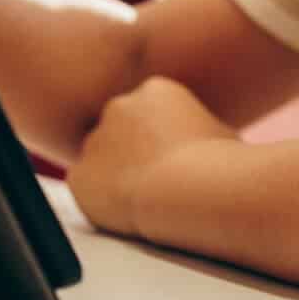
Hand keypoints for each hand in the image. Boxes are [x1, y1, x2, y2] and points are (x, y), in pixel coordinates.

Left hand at [68, 79, 237, 237]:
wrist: (190, 190)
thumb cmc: (216, 163)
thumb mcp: (220, 133)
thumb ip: (197, 130)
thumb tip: (203, 141)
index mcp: (156, 91)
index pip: (149, 112)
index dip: (161, 139)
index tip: (177, 159)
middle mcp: (119, 107)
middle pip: (121, 131)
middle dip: (134, 153)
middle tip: (159, 180)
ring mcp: (95, 140)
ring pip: (103, 160)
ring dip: (118, 176)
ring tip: (148, 198)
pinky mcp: (79, 175)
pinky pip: (87, 187)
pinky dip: (102, 199)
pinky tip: (129, 208)